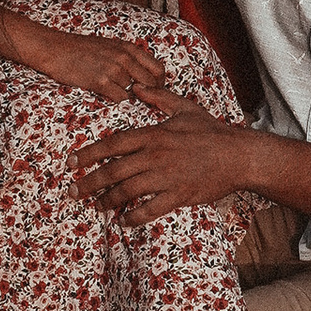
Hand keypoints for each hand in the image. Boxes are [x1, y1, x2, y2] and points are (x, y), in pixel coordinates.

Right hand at [8, 19, 175, 106]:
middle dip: (148, 95)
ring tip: (119, 97)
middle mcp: (124, 57)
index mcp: (128, 48)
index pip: (158, 68)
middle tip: (140, 102)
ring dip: (130, 98)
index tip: (153, 91)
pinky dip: (117, 101)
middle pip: (151, 83)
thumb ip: (126, 58)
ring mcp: (113, 69)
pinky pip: (120, 98)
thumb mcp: (108, 46)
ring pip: (135, 92)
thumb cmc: (79, 49)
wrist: (54, 48)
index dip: (160, 84)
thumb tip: (139, 75)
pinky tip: (108, 97)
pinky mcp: (100, 80)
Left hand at [77, 105, 261, 219]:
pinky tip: (124, 221)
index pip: (113, 144)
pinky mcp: (179, 195)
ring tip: (96, 207)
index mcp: (154, 135)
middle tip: (74, 191)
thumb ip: (159, 98)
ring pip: (127, 192)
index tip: (72, 162)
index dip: (89, 154)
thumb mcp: (185, 108)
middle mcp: (155, 156)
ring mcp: (167, 177)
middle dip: (90, 183)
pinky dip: (134, 218)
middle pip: (113, 171)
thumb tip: (138, 88)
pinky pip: (150, 210)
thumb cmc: (212, 131)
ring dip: (107, 201)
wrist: (239, 156)